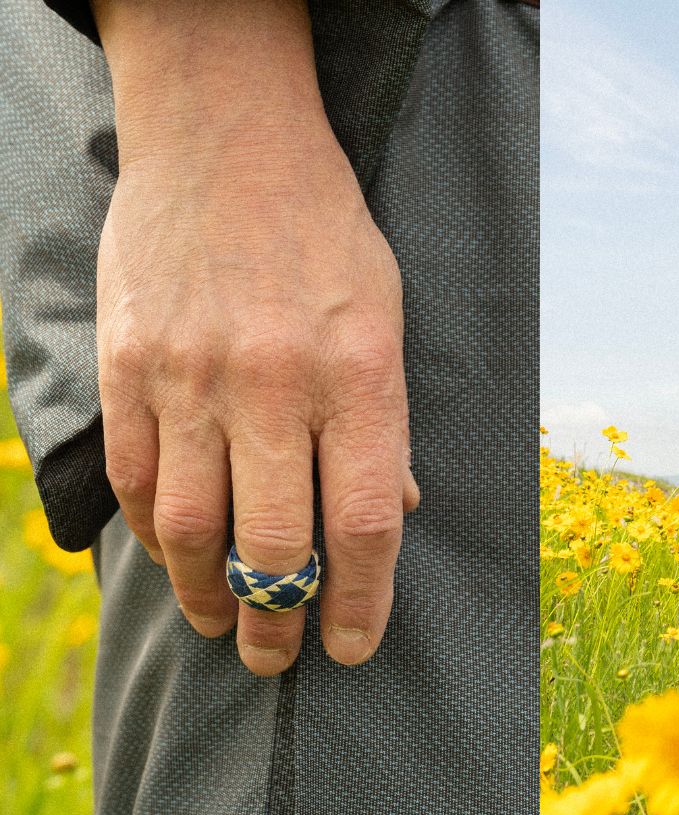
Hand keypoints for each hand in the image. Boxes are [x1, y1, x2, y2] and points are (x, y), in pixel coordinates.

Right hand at [92, 0, 419, 676]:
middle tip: (278, 658)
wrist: (227, 138)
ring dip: (207, 597)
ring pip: (194, 530)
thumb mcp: (388, 319)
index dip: (362, 603)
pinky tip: (176, 559)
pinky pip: (140, 479)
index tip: (353, 648)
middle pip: (275, 546)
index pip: (365, 524)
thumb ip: (388, 424)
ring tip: (222, 626)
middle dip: (279, 622)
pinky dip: (157, 536)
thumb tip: (394, 514)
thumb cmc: (326, 235)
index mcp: (358, 375)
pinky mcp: (129, 364)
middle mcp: (275, 384)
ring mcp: (192, 376)